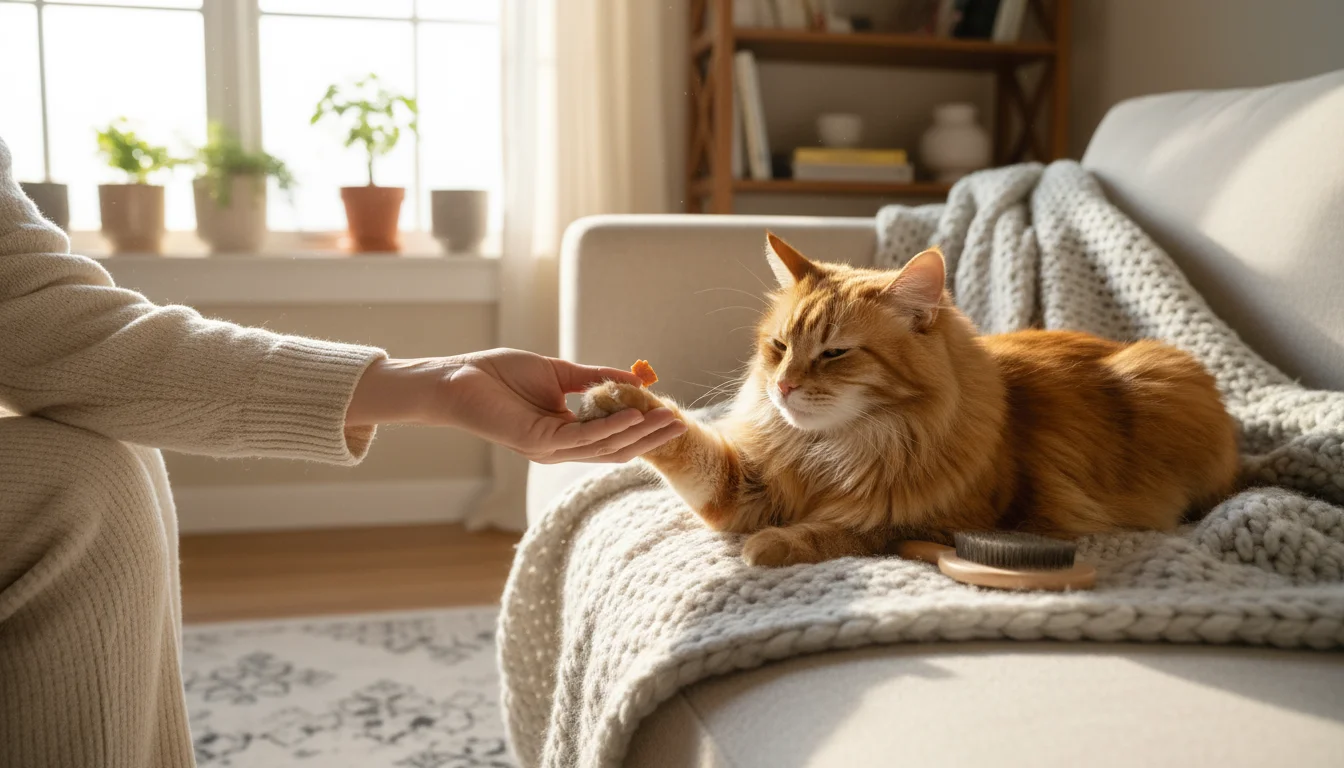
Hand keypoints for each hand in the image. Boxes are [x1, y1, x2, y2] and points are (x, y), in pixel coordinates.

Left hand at [346, 349, 686, 462]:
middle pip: (616, 448)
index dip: (642, 429)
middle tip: (682, 423)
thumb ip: (593, 379)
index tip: (670, 414)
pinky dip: (610, 427)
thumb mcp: (559, 373)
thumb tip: (633, 378)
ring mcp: (550, 449)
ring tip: (666, 419)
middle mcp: (560, 448)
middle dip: (650, 437)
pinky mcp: (537, 442)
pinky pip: (582, 438)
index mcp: (565, 435)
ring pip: (604, 446)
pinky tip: (632, 416)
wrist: (459, 378)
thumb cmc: (500, 375)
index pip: (613, 438)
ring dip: (638, 433)